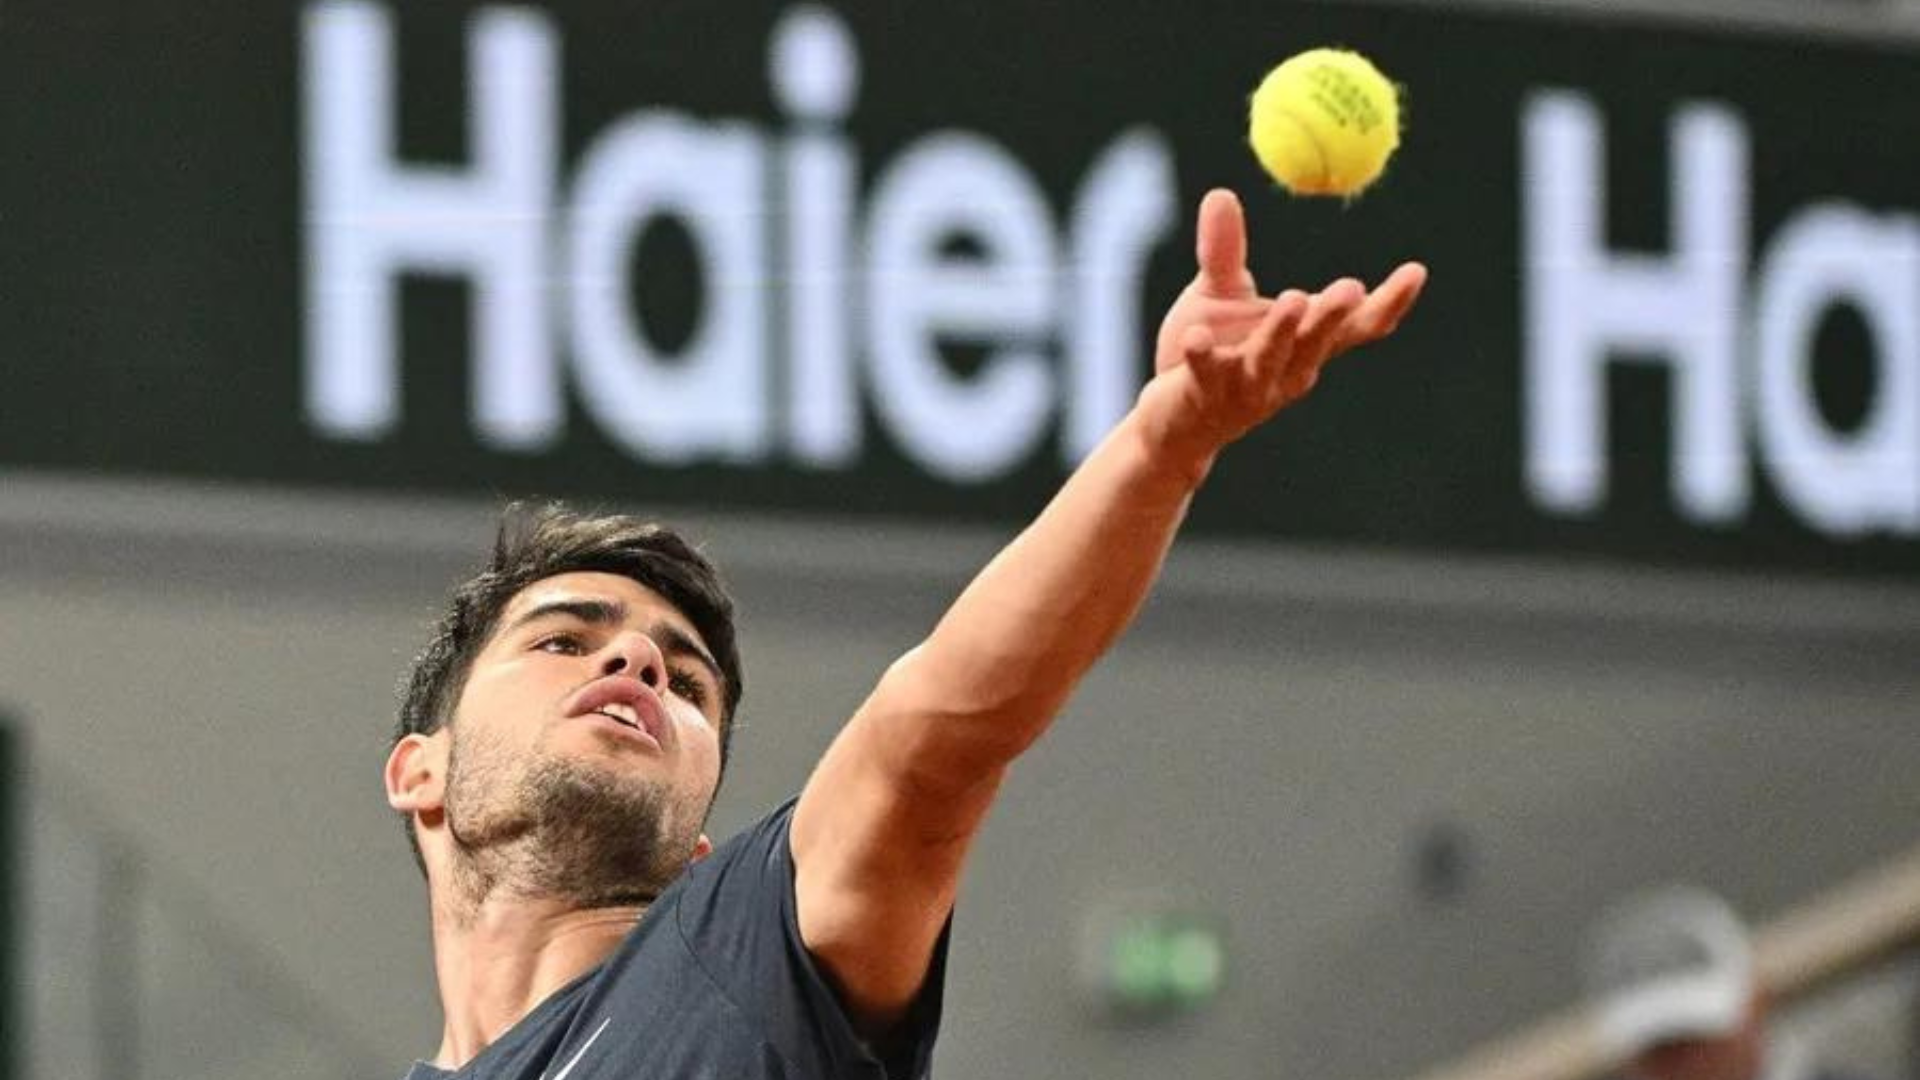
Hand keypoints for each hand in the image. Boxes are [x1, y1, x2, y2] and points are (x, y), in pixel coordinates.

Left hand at [1142, 188, 1426, 465]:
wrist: (1172, 423)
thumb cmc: (1212, 355)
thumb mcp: (1220, 296)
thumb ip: (1225, 250)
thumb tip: (1220, 192)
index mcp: (1305, 345)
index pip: (1356, 327)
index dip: (1389, 303)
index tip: (1416, 270)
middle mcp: (1287, 371)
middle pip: (1319, 342)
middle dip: (1334, 314)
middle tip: (1352, 286)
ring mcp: (1248, 388)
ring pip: (1270, 359)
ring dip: (1282, 330)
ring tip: (1294, 299)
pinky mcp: (1205, 395)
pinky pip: (1206, 373)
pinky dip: (1203, 355)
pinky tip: (1195, 338)